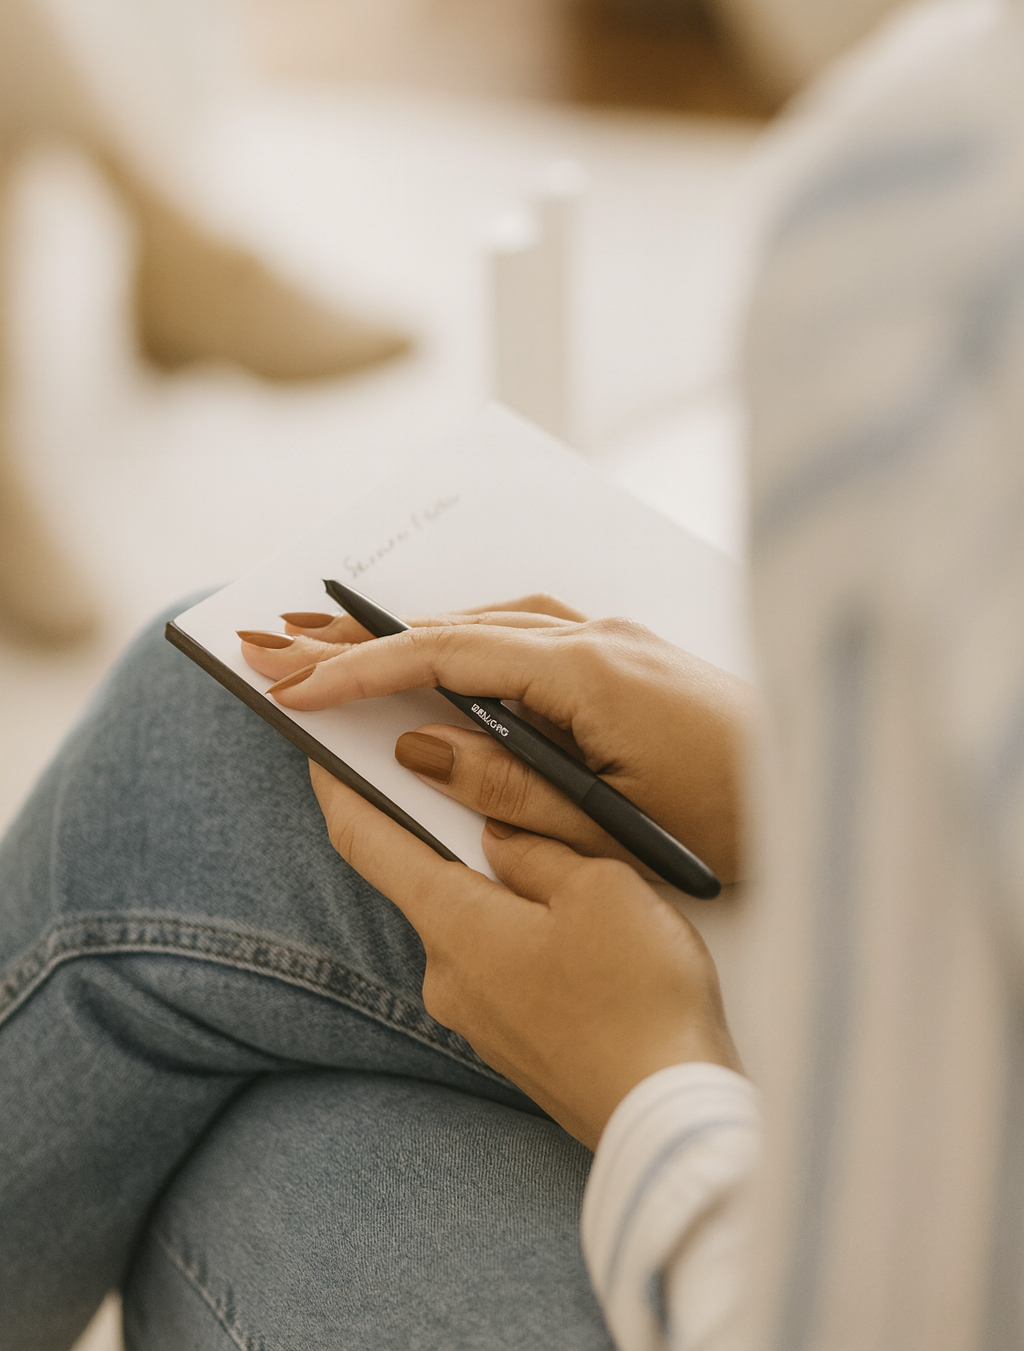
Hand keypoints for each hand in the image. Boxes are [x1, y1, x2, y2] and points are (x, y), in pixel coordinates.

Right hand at [239, 595, 752, 882]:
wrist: (830, 790)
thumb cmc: (739, 821)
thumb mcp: (614, 825)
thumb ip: (510, 783)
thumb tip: (419, 747)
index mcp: (592, 672)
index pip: (448, 655)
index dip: (363, 669)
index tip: (294, 682)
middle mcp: (601, 637)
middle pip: (457, 623)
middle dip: (363, 638)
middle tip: (276, 643)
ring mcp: (618, 639)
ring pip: (489, 620)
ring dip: (412, 634)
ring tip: (337, 648)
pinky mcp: (630, 654)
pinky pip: (527, 631)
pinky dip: (466, 639)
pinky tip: (441, 654)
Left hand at [310, 762, 741, 1148]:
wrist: (668, 1118)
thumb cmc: (640, 998)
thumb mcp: (600, 885)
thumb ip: (535, 846)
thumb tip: (499, 837)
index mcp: (454, 924)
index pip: (365, 841)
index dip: (337, 788)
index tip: (321, 752)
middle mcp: (445, 975)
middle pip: (425, 879)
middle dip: (449, 834)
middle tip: (487, 788)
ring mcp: (474, 1018)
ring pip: (470, 924)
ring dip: (497, 889)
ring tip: (566, 867)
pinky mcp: (508, 1044)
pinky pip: (497, 966)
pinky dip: (519, 933)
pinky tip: (577, 934)